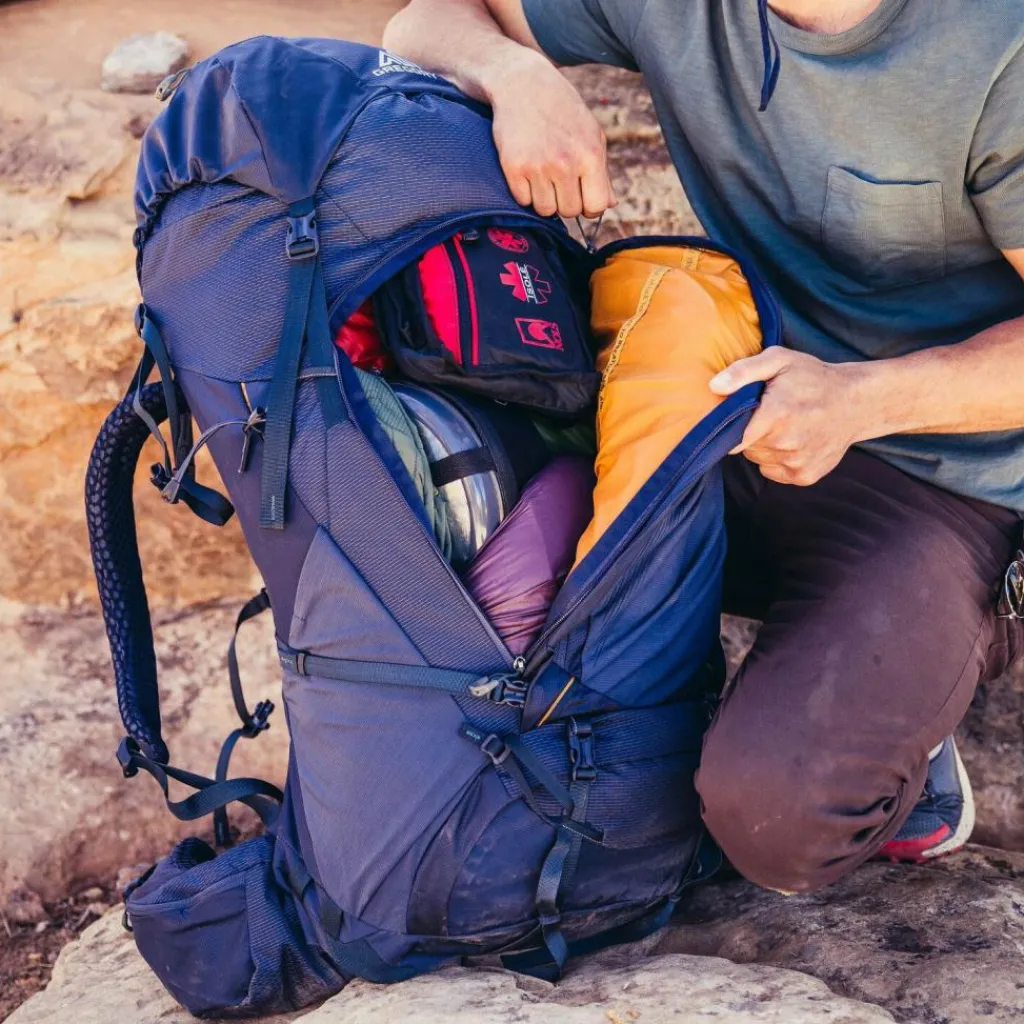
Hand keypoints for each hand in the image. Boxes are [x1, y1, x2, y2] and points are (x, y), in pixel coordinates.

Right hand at [486, 51, 615, 218]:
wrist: (523, 83)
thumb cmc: (563, 110)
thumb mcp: (591, 134)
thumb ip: (602, 172)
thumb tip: (610, 204)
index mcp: (590, 155)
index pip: (596, 207)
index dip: (588, 205)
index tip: (581, 195)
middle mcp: (565, 163)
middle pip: (569, 212)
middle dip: (564, 201)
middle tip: (558, 180)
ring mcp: (538, 166)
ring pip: (545, 210)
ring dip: (544, 198)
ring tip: (543, 175)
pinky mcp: (513, 167)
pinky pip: (523, 200)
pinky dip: (525, 191)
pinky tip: (527, 170)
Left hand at [709, 348, 875, 485]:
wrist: (856, 402)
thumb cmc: (813, 378)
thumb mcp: (779, 360)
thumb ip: (743, 371)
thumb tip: (714, 386)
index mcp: (777, 413)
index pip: (732, 434)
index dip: (733, 426)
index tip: (744, 415)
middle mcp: (786, 442)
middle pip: (745, 447)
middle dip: (751, 432)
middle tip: (772, 414)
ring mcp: (796, 462)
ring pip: (758, 459)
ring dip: (765, 446)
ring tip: (786, 426)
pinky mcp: (804, 476)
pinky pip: (772, 471)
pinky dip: (777, 460)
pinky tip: (795, 441)